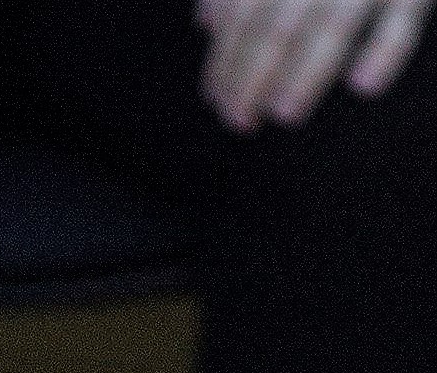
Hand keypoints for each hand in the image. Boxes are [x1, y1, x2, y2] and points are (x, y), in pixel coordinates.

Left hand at [201, 0, 430, 128]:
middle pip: (279, 26)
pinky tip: (363, 86)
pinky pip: (404, 21)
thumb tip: (207, 23)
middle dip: (252, 76)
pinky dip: (385, 52)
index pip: (244, 13)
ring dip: (304, 73)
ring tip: (284, 112)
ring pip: (332, 26)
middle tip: (238, 119)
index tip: (215, 98)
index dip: (225, 58)